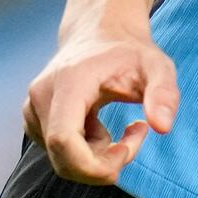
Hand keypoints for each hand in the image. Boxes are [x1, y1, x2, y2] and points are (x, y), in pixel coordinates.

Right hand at [21, 24, 178, 184]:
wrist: (99, 33)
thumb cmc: (130, 52)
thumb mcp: (158, 67)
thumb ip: (164, 93)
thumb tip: (163, 127)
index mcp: (69, 82)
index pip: (63, 140)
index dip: (93, 164)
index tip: (126, 151)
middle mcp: (42, 97)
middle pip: (63, 159)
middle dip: (103, 165)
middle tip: (135, 137)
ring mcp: (33, 109)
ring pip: (62, 160)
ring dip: (97, 158)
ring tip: (122, 129)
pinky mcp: (34, 120)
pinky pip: (59, 154)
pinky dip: (85, 153)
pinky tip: (101, 128)